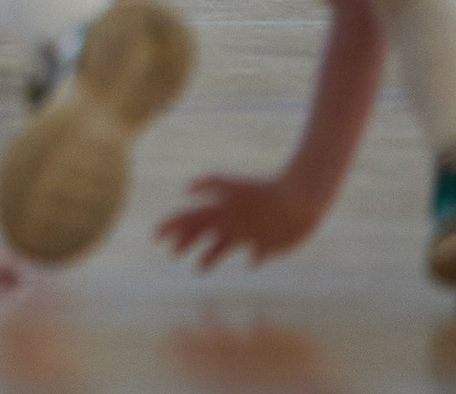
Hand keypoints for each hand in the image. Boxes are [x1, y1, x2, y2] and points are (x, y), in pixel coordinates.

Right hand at [157, 175, 323, 269]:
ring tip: (199, 269)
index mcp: (220, 209)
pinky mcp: (268, 241)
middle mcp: (231, 221)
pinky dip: (254, 258)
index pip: (190, 219)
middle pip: (202, 233)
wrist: (299, 198)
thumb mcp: (235, 188)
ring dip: (209, 256)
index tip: (156, 238)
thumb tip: (187, 189)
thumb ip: (212, 185)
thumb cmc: (264, 193)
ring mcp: (249, 231)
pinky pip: (257, 252)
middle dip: (185, 242)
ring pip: (223, 246)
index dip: (172, 227)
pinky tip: (251, 264)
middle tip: (172, 253)